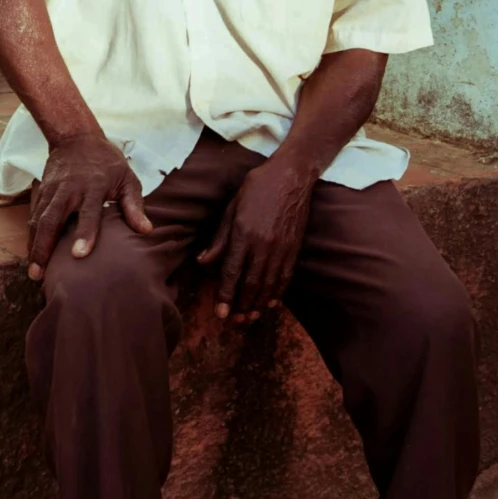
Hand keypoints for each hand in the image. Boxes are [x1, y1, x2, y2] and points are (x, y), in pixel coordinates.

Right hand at [28, 133, 151, 279]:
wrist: (76, 138)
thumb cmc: (107, 162)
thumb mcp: (127, 178)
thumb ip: (134, 205)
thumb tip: (146, 230)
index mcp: (93, 187)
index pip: (88, 213)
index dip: (85, 234)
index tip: (79, 255)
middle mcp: (69, 190)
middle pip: (52, 221)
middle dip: (44, 247)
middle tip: (40, 274)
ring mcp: (52, 192)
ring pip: (38, 221)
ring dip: (34, 246)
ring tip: (33, 272)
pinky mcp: (42, 193)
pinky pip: (34, 217)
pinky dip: (31, 237)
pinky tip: (32, 255)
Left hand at [197, 156, 312, 323]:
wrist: (290, 177)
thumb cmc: (256, 189)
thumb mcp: (231, 210)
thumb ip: (219, 239)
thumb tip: (203, 262)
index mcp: (243, 234)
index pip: (232, 272)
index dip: (225, 295)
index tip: (220, 313)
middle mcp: (263, 244)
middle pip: (251, 283)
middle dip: (241, 306)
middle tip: (234, 322)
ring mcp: (281, 247)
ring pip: (269, 284)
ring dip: (258, 304)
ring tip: (249, 318)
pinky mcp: (294, 247)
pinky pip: (285, 276)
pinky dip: (277, 292)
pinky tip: (270, 303)